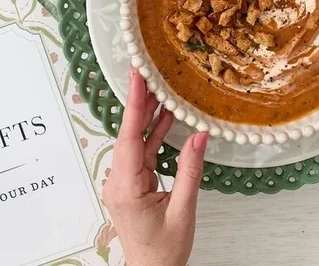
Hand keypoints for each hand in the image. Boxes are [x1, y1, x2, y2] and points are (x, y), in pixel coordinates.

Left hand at [102, 68, 207, 265]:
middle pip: (129, 134)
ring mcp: (123, 183)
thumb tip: (199, 136)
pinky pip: (142, 154)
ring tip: (160, 89)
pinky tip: (166, 119)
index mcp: (126, 187)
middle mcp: (119, 182)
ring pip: (136, 142)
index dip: (134, 104)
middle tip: (148, 72)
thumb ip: (190, 170)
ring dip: (148, 118)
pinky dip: (153, 136)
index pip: (129, 137)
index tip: (136, 78)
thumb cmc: (164, 250)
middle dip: (140, 103)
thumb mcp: (183, 209)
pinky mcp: (131, 185)